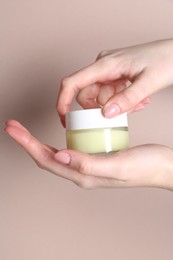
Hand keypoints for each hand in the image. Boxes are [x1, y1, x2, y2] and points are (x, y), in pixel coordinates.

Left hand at [4, 120, 172, 189]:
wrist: (161, 166)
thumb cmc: (144, 166)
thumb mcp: (117, 165)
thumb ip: (88, 164)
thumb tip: (59, 157)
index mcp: (83, 175)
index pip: (46, 159)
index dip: (27, 144)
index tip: (13, 128)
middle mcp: (81, 172)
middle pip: (46, 157)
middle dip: (26, 142)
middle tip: (13, 126)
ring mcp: (87, 166)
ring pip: (55, 153)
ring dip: (37, 141)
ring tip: (26, 129)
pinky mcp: (94, 158)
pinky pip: (69, 149)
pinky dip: (57, 139)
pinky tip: (57, 131)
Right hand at [57, 39, 172, 125]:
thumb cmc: (165, 60)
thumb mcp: (148, 82)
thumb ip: (127, 99)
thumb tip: (106, 114)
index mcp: (105, 65)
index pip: (72, 83)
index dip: (63, 101)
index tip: (64, 119)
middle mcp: (103, 67)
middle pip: (87, 95)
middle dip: (102, 109)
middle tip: (123, 111)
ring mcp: (109, 71)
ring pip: (100, 97)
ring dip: (115, 106)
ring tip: (137, 104)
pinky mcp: (115, 75)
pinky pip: (110, 94)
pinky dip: (121, 101)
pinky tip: (138, 100)